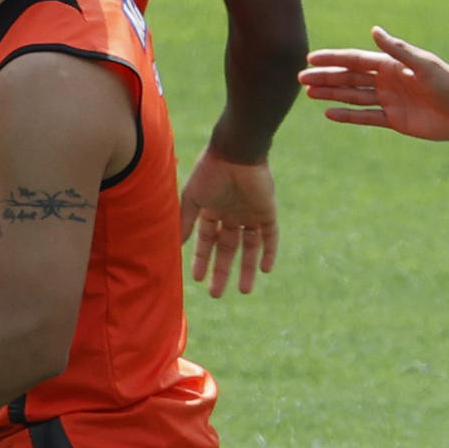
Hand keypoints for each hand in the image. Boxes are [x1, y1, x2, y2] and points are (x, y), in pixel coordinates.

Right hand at [181, 148, 277, 297]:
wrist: (236, 153)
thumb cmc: (210, 172)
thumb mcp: (193, 198)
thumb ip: (186, 220)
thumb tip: (178, 245)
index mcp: (212, 210)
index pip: (207, 241)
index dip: (202, 259)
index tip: (196, 279)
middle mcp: (232, 215)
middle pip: (228, 249)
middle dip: (221, 271)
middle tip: (216, 294)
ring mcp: (250, 214)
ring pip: (250, 247)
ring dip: (246, 268)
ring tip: (243, 291)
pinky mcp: (267, 212)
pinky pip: (270, 236)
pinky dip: (269, 252)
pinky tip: (264, 270)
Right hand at [299, 26, 448, 141]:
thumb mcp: (424, 64)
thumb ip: (397, 49)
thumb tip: (373, 30)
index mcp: (392, 65)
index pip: (355, 60)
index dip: (332, 59)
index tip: (310, 58)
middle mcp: (386, 81)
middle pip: (349, 78)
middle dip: (325, 77)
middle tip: (300, 79)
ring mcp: (388, 101)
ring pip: (352, 96)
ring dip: (331, 95)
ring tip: (308, 94)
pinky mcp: (394, 120)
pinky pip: (365, 117)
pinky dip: (347, 116)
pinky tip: (329, 114)